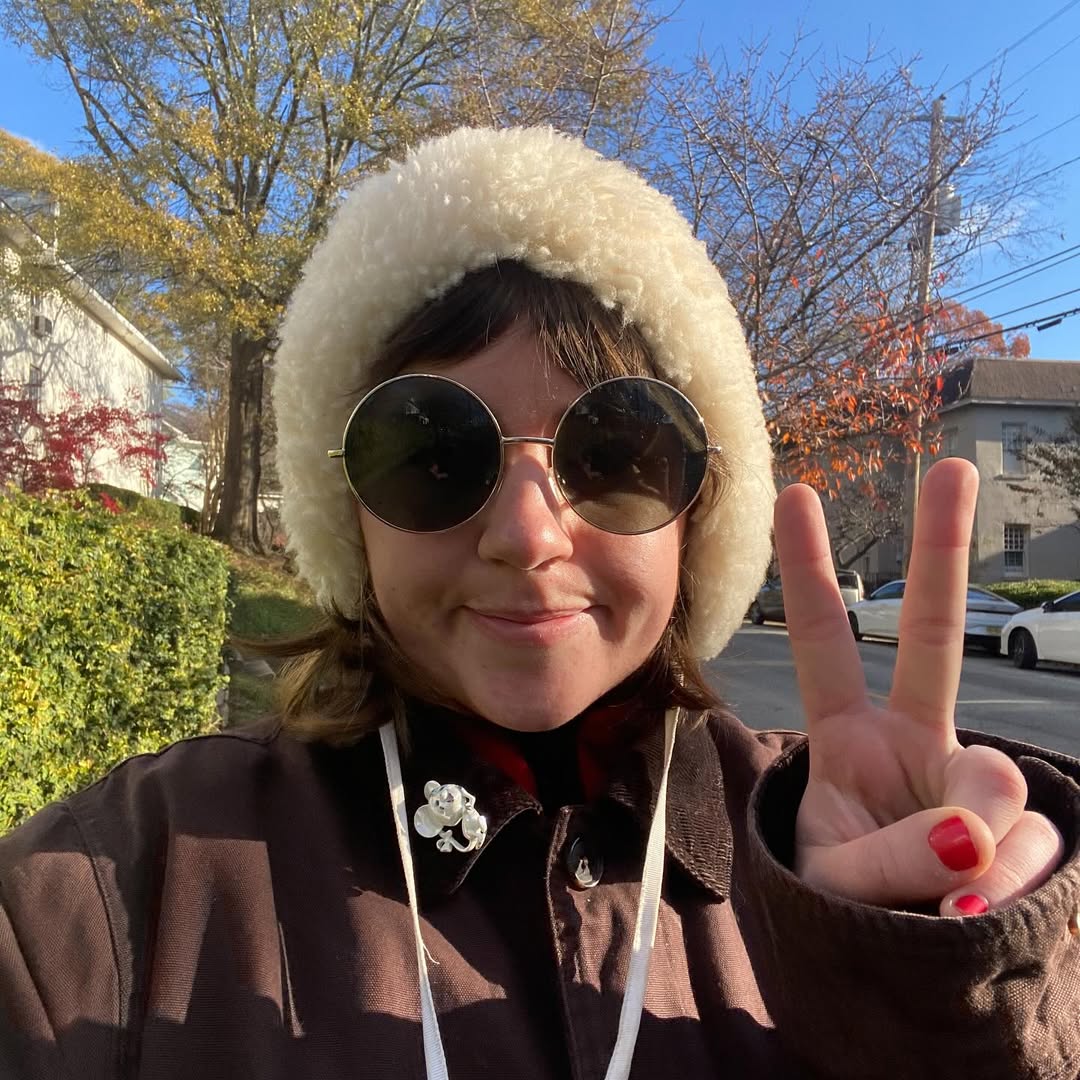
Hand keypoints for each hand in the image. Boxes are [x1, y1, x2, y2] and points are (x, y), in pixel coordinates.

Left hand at [775, 458, 1063, 915]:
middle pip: (933, 636)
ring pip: (995, 789)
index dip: (808, 572)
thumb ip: (893, 858)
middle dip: (940, 552)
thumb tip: (974, 830)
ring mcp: (974, 785)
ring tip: (941, 903)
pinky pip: (1034, 855)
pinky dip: (1006, 892)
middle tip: (949, 467)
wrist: (897, 975)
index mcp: (849, 737)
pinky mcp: (1025, 840)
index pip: (825, 645)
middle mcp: (915, 743)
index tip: (796, 492)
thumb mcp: (835, 884)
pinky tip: (980, 914)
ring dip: (970, 852)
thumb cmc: (842, 911)